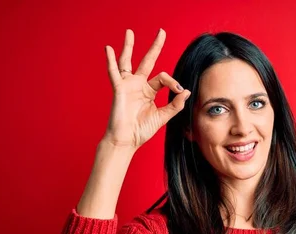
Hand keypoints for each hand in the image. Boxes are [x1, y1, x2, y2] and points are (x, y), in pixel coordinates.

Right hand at [102, 28, 190, 149]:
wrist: (127, 140)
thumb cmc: (142, 130)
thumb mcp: (163, 116)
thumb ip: (175, 104)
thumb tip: (186, 91)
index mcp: (149, 91)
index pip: (163, 78)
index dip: (173, 81)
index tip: (179, 90)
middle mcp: (139, 85)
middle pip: (148, 61)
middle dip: (155, 47)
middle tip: (162, 31)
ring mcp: (128, 85)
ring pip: (128, 61)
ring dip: (129, 47)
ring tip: (129, 32)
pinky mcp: (119, 89)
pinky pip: (114, 72)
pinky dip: (111, 60)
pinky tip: (109, 49)